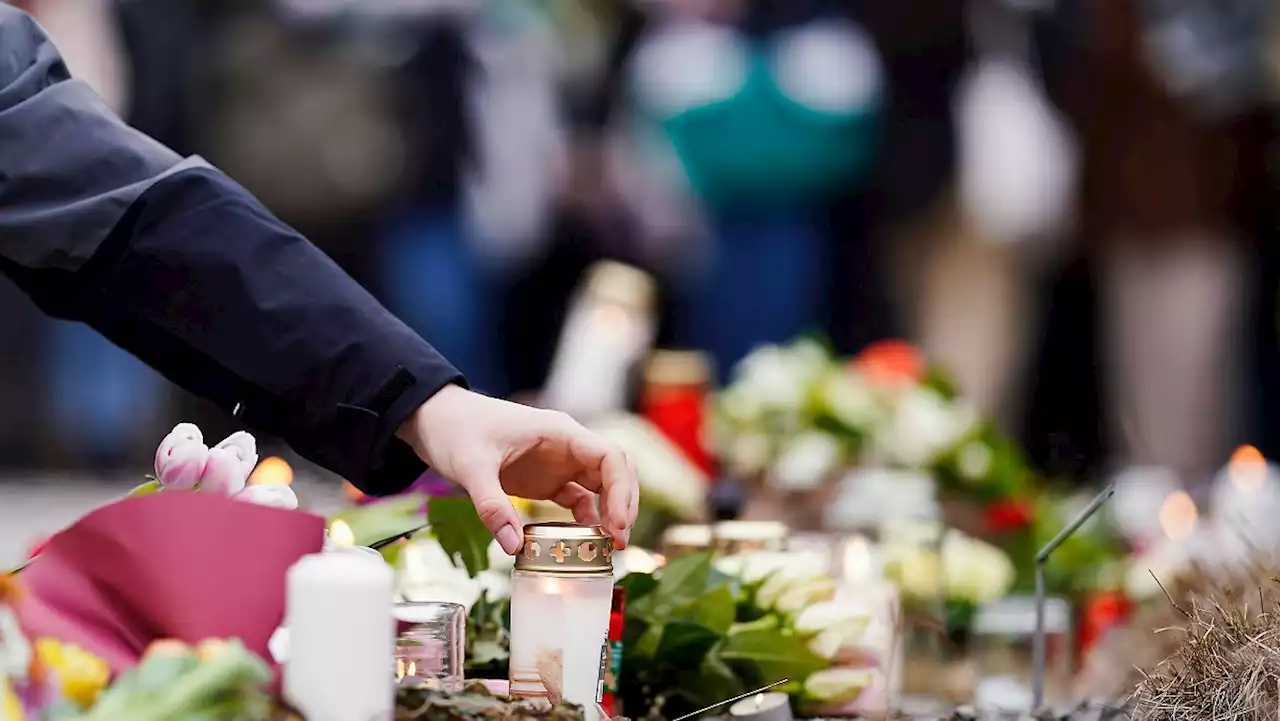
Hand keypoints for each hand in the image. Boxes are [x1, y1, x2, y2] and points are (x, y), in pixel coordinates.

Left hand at [397, 385, 638, 553]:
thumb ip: (492, 506)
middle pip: (615, 472)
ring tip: (609, 547)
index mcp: (559, 432)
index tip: (617, 525)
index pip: (610, 456)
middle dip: (624, 505)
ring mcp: (559, 462)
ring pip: (602, 486)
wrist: (435, 419)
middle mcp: (567, 446)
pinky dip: (587, 519)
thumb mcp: (471, 467)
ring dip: (611, 513)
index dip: (621, 491)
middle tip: (618, 542)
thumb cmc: (456, 429)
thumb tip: (514, 548)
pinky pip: (578, 499)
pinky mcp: (547, 478)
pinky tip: (584, 542)